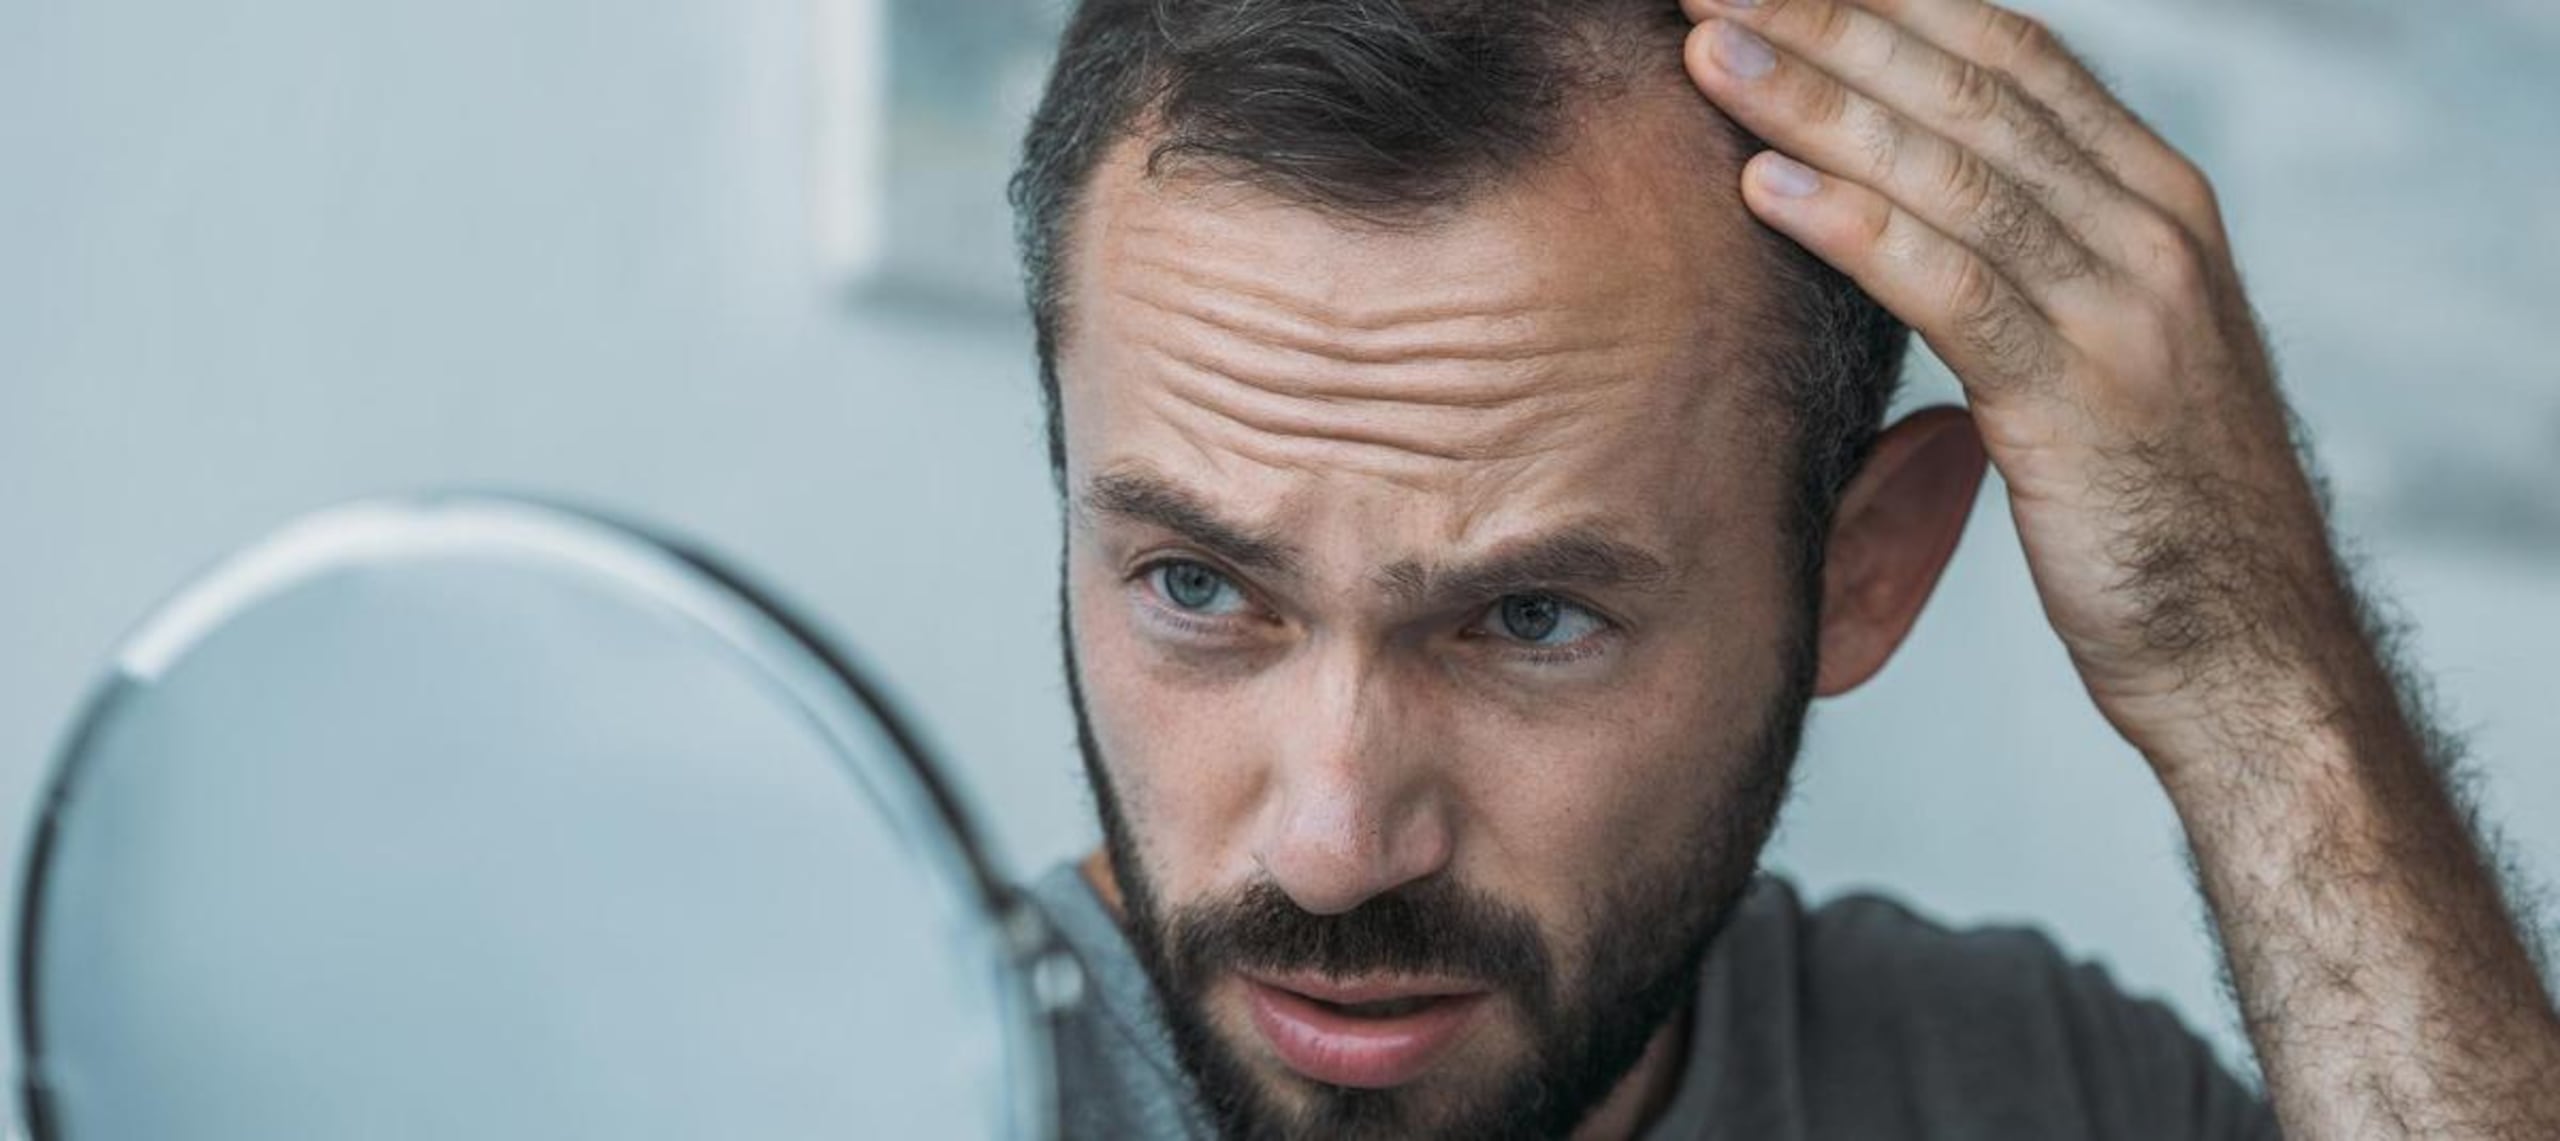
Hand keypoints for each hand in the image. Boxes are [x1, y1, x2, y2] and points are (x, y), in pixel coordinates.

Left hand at [1679, 0, 2357, 770]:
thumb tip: (1913, 192)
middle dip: (1831, 22)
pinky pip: (1952, 288)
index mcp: (2156, 199)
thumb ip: (2032, 255)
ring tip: (1707, 53)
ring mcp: (2126, 309)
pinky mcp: (2082, 402)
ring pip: (1951, 171)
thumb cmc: (2154, 505)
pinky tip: (1762, 189)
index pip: (2010, 51)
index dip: (1886, 1)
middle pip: (1968, 86)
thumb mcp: (2105, 345)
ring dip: (1816, 103)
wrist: (2249, 650)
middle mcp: (2152, 228)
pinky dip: (1852, 228)